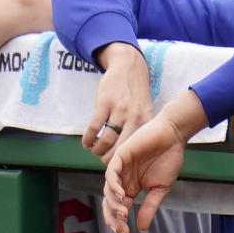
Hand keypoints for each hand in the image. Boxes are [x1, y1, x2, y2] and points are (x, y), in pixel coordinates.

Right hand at [82, 43, 152, 163]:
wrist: (129, 67)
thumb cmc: (136, 94)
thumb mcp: (146, 110)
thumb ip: (139, 129)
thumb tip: (130, 154)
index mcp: (146, 121)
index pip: (136, 148)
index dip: (126, 159)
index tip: (120, 165)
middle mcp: (135, 117)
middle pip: (121, 148)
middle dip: (110, 159)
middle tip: (104, 162)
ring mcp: (119, 110)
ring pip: (106, 140)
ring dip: (97, 150)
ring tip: (94, 150)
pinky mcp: (104, 103)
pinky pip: (94, 127)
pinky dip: (88, 139)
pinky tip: (86, 143)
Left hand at [102, 116, 186, 232]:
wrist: (173, 136)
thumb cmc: (169, 159)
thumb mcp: (160, 189)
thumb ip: (149, 207)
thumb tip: (141, 229)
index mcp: (131, 187)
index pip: (119, 207)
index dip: (119, 221)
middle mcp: (122, 179)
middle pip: (110, 201)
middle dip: (113, 217)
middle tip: (120, 228)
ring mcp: (120, 168)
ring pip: (108, 189)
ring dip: (114, 203)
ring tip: (123, 213)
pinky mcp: (120, 156)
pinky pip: (111, 173)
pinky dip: (113, 184)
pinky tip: (120, 194)